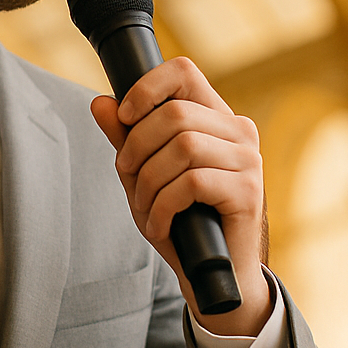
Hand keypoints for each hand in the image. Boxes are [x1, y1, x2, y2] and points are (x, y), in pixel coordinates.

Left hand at [90, 57, 272, 336]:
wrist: (213, 275)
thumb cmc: (181, 221)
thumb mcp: (143, 175)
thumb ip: (125, 138)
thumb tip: (100, 103)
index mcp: (214, 116)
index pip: (183, 72)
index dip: (146, 87)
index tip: (124, 116)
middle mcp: (238, 131)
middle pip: (175, 113)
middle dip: (137, 147)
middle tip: (128, 176)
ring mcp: (248, 160)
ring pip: (183, 146)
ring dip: (149, 181)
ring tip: (145, 206)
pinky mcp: (248, 191)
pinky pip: (193, 182)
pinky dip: (164, 206)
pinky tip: (161, 224)